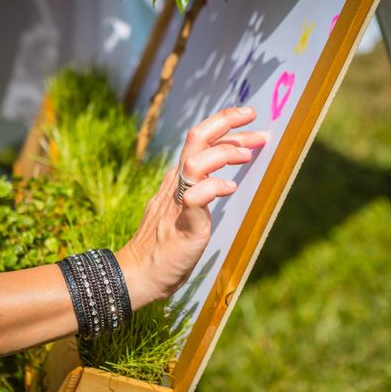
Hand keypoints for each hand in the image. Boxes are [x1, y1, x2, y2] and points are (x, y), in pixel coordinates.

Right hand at [116, 106, 267, 309]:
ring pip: (196, 162)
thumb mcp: (180, 211)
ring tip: (247, 154)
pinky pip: (196, 197)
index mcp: (176, 181)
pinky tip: (230, 188)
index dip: (223, 126)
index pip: (199, 142)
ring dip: (224, 152)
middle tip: (251, 117)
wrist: (139, 274)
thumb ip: (194, 193)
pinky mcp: (183, 224)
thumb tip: (216, 181)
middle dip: (225, 122)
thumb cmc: (163, 247)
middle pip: (196, 139)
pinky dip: (214, 188)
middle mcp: (175, 185)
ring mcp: (177, 202)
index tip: (247, 120)